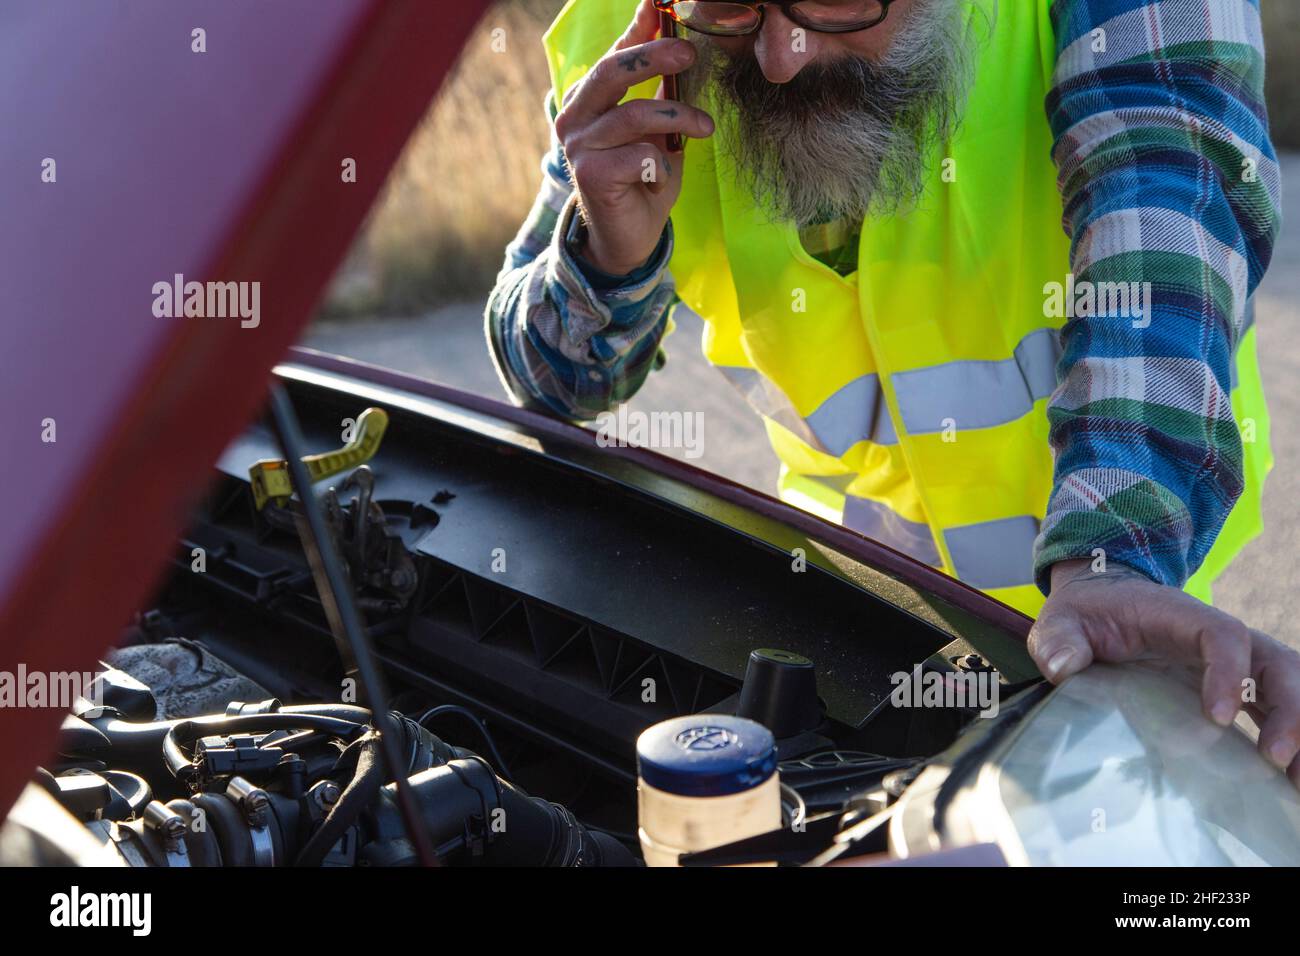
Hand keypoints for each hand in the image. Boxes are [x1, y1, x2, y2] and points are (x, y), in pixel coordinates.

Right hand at [553, 0, 714, 275]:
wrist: (630, 237)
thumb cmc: (645, 178)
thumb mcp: (657, 127)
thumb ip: (659, 87)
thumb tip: (671, 34)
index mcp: (589, 99)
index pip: (614, 54)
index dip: (640, 30)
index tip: (662, 5)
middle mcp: (575, 118)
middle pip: (613, 71)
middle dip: (655, 56)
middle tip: (690, 53)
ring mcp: (579, 146)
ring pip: (635, 116)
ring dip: (678, 118)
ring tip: (705, 127)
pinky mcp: (590, 175)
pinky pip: (639, 155)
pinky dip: (660, 165)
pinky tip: (660, 178)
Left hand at [1029, 558, 1299, 787]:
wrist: (1100, 603)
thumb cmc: (1084, 614)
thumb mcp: (1061, 622)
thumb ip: (1059, 641)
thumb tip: (1063, 667)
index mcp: (1178, 616)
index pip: (1223, 634)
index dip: (1229, 672)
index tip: (1218, 717)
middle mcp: (1215, 637)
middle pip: (1274, 661)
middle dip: (1286, 706)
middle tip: (1275, 756)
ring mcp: (1229, 663)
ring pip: (1285, 685)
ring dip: (1297, 725)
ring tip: (1295, 779)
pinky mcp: (1231, 687)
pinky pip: (1272, 707)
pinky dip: (1289, 736)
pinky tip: (1290, 780)